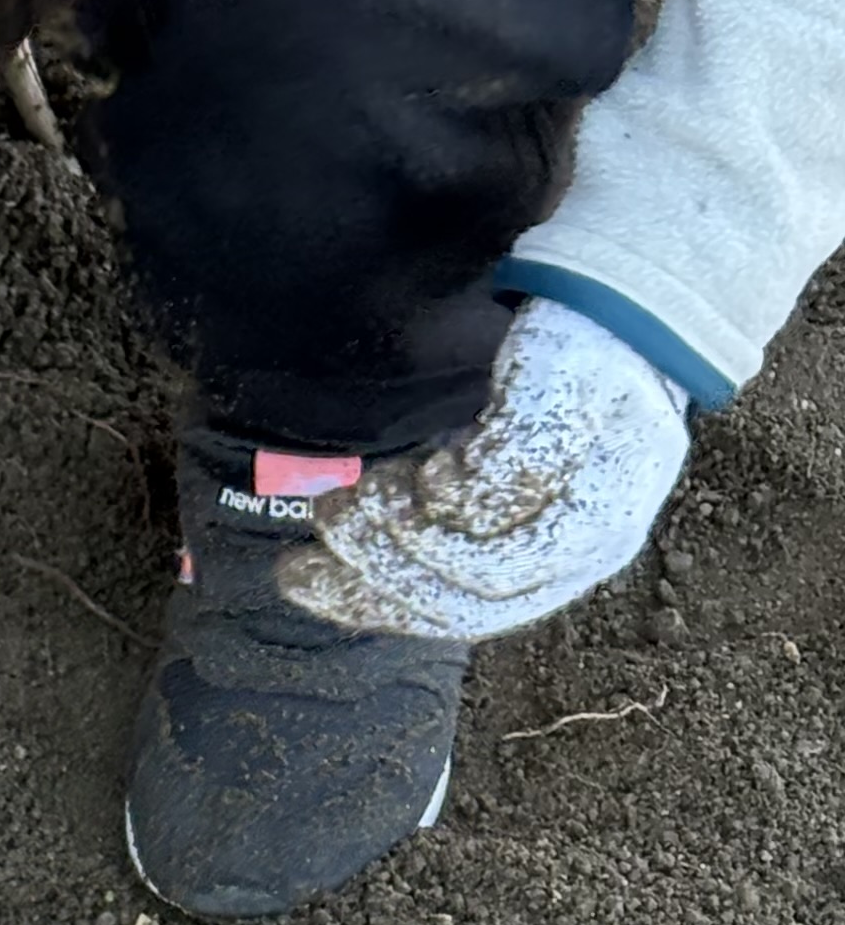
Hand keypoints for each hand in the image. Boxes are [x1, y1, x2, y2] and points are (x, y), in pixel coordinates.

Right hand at [279, 302, 690, 641]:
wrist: (628, 305)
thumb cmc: (554, 393)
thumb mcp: (501, 473)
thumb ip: (451, 530)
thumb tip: (349, 573)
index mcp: (575, 562)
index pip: (466, 618)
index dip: (373, 607)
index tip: (297, 577)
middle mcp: (601, 542)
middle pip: (474, 602)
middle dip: (381, 569)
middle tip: (330, 517)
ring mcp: (603, 488)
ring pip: (486, 559)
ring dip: (405, 528)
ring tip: (373, 483)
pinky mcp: (583, 427)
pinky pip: (501, 489)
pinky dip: (452, 483)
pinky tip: (438, 454)